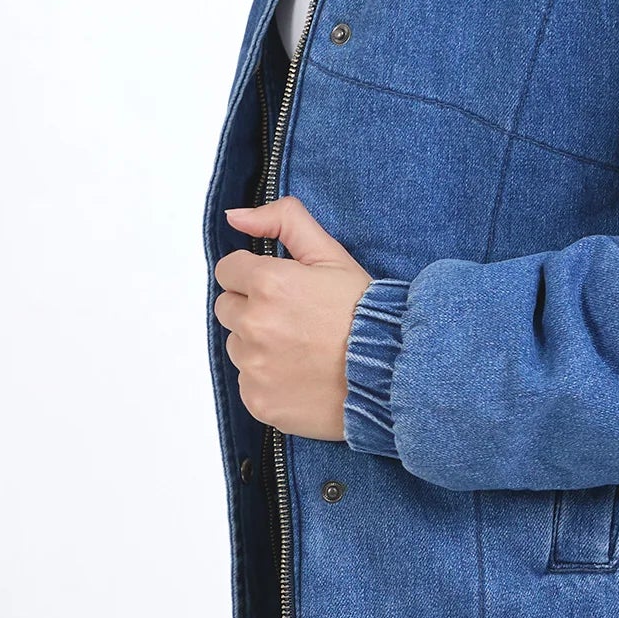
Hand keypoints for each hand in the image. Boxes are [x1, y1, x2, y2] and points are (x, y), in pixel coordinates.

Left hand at [214, 197, 374, 439]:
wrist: (390, 372)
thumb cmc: (364, 312)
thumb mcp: (330, 254)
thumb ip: (284, 220)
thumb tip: (237, 217)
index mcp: (268, 284)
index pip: (229, 271)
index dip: (254, 275)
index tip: (280, 288)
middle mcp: (255, 325)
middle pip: (228, 308)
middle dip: (254, 308)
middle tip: (295, 319)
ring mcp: (254, 366)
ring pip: (237, 346)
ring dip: (259, 345)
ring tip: (301, 349)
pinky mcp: (257, 400)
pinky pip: (247, 382)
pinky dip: (267, 379)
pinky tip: (300, 375)